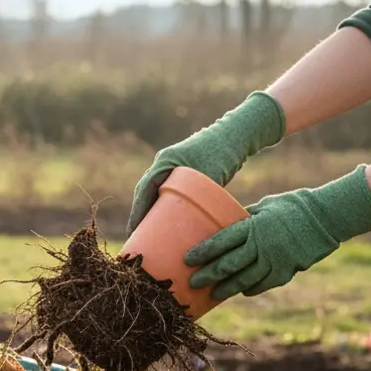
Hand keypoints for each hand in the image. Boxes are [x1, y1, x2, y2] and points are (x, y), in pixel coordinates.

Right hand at [127, 91, 285, 234]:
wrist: (237, 133)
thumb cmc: (224, 153)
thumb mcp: (211, 179)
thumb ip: (202, 200)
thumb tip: (199, 231)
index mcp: (164, 162)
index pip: (143, 190)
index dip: (137, 213)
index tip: (134, 232)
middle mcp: (163, 162)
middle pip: (144, 192)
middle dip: (139, 214)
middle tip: (138, 237)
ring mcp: (171, 164)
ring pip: (153, 190)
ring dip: (147, 209)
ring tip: (146, 232)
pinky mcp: (181, 168)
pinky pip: (163, 188)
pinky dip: (159, 202)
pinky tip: (161, 217)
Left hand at [184, 165, 370, 299]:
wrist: (328, 216)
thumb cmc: (293, 206)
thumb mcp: (265, 205)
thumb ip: (245, 218)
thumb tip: (223, 225)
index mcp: (252, 226)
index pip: (220, 242)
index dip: (202, 252)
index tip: (186, 260)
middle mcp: (261, 246)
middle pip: (228, 265)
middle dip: (207, 276)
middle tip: (191, 284)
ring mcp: (274, 261)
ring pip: (244, 279)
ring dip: (225, 288)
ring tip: (211, 294)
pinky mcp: (287, 271)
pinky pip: (263, 284)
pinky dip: (250, 288)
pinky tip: (240, 291)